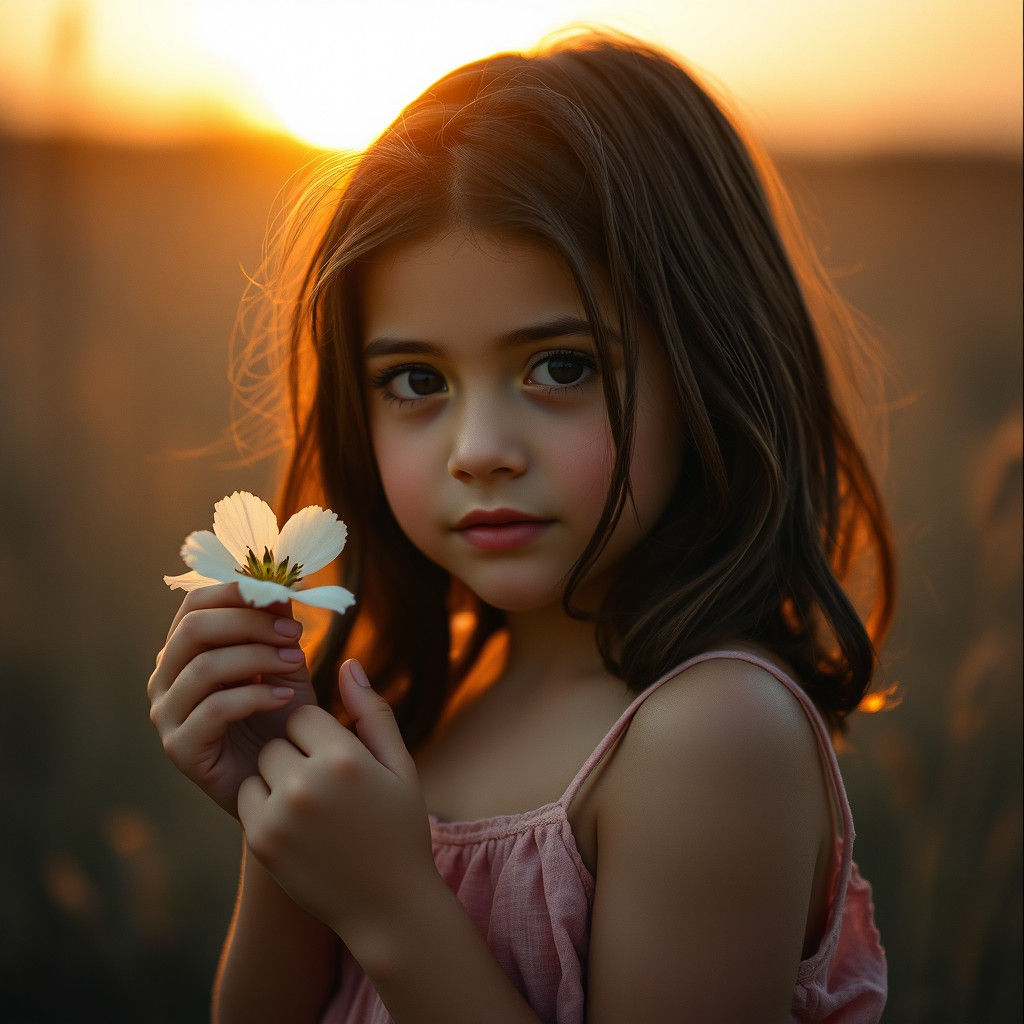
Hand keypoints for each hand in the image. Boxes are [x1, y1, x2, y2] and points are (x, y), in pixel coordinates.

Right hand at [147, 582, 316, 816]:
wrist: (285, 782)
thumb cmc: (283, 717)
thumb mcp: (286, 660)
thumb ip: (278, 623)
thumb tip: (281, 580)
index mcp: (184, 649)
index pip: (195, 603)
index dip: (238, 591)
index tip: (285, 594)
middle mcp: (165, 678)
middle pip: (195, 629)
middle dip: (251, 623)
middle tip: (296, 633)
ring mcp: (167, 714)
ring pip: (205, 667)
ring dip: (258, 658)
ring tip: (296, 664)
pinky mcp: (180, 748)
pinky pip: (213, 709)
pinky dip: (255, 696)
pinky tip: (285, 697)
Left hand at [237, 659, 436, 948]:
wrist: (387, 906)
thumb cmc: (399, 827)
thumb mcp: (398, 766)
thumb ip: (372, 711)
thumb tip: (349, 663)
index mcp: (345, 759)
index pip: (304, 717)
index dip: (322, 735)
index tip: (340, 759)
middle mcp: (306, 784)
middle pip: (279, 740)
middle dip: (297, 753)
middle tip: (326, 784)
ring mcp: (278, 816)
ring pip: (261, 766)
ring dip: (278, 776)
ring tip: (312, 804)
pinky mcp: (260, 841)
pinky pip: (248, 797)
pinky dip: (265, 803)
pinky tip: (298, 824)